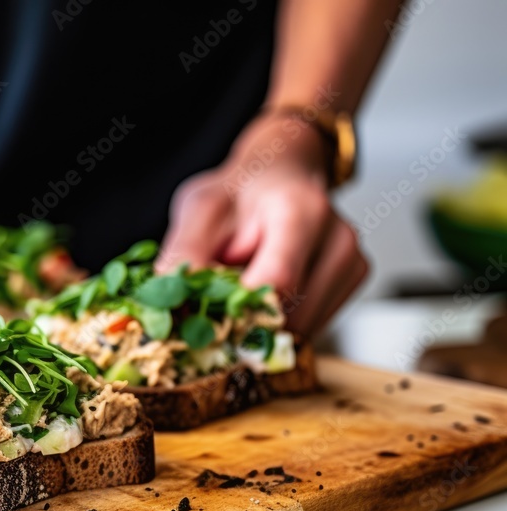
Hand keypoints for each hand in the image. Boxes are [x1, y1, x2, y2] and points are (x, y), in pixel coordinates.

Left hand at [157, 114, 367, 336]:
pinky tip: (263, 293)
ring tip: (242, 289)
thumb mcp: (199, 207)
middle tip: (214, 306)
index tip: (202, 320)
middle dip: (244, 321)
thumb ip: (185, 253)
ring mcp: (350, 263)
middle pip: (291, 314)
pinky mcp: (351, 282)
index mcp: (301, 211)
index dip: (236, 312)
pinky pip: (311, 325)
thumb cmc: (239, 189)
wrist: (278, 171)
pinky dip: (278, 321)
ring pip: (301, 328)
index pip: (278, 284)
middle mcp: (338, 239)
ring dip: (261, 323)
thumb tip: (171, 303)